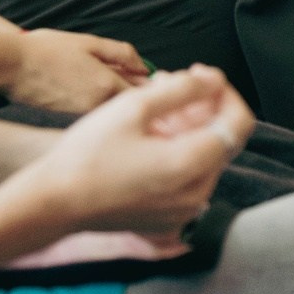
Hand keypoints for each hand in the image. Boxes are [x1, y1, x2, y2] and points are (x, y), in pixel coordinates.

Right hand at [2, 28, 147, 114]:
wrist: (10, 66)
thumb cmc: (46, 49)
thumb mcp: (89, 42)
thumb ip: (121, 53)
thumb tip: (144, 67)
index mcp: (106, 86)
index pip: (144, 94)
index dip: (152, 85)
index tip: (152, 75)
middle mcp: (97, 106)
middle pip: (129, 103)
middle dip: (135, 90)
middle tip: (132, 73)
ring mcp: (82, 113)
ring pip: (110, 106)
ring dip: (116, 94)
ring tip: (103, 73)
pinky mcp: (68, 116)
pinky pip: (93, 108)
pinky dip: (97, 97)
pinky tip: (85, 81)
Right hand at [23, 66, 253, 240]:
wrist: (54, 203)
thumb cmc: (88, 154)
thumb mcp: (134, 107)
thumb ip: (183, 89)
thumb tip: (214, 80)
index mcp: (191, 165)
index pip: (239, 122)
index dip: (225, 91)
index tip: (202, 75)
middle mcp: (196, 194)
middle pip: (220, 138)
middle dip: (201, 106)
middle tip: (169, 83)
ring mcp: (184, 210)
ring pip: (202, 156)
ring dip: (188, 126)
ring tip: (154, 104)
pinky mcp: (169, 217)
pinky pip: (187, 177)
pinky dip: (177, 151)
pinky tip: (149, 134)